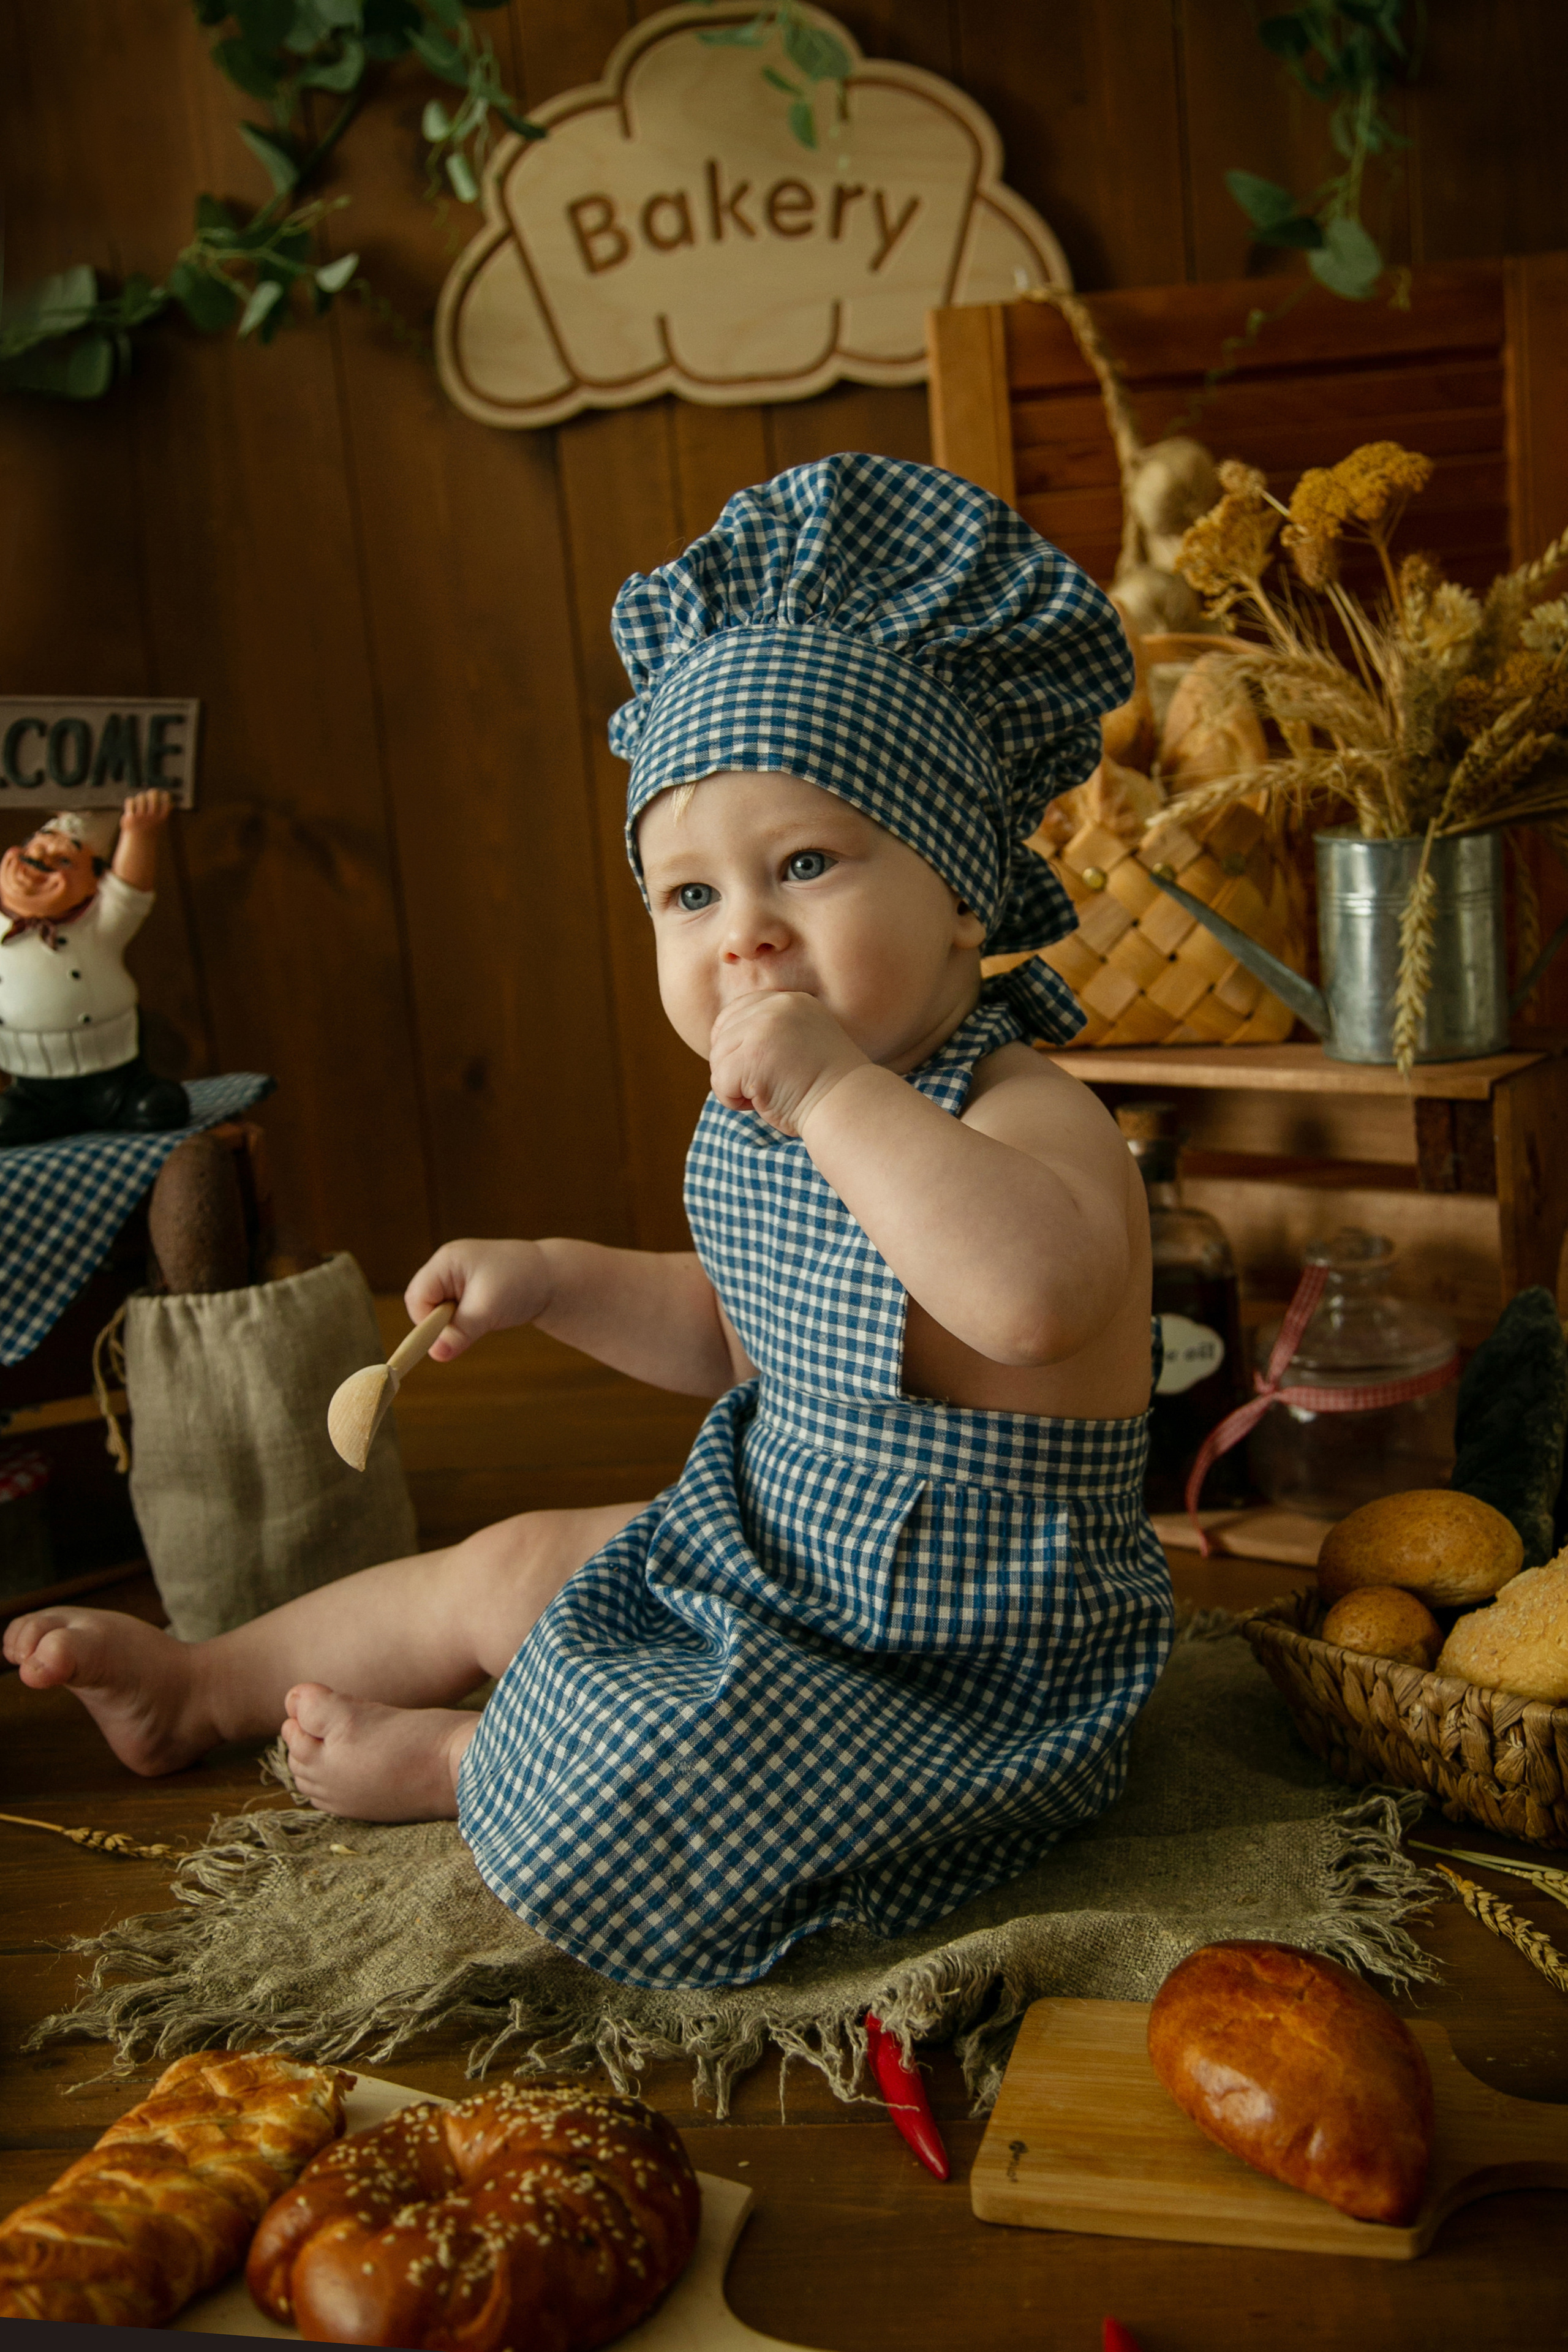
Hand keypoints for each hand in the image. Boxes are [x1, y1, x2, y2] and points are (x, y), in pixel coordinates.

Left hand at [117, 789, 172, 831]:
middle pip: (153, 795)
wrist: (138, 846)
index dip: (165, 795)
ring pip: (141, 797)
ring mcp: (141, 817)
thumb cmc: (150, 835)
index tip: (163, 794)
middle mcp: (153, 817)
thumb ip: (161, 813)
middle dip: (152, 793)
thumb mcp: (160, 825)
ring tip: (139, 803)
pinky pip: (130, 801)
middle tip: (150, 795)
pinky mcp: (131, 818)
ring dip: (140, 798)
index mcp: (162, 820)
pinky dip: (130, 802)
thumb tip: (166, 798)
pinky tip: (131, 807)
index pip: (167, 801)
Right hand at [404, 1239, 549, 1361]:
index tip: (450, 1335)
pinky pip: (452, 1311)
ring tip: (483, 1316)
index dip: (427, 1321)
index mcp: (446, 1261)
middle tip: (470, 1325)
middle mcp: (447, 1265)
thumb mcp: (488, 1310)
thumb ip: (459, 1332)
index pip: (417, 1297)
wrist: (553, 1277)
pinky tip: (485, 1315)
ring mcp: (456, 1276)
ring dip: (455, 1322)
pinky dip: (464, 1320)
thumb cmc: (521, 1284)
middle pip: (423, 1303)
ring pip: (438, 1310)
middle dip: (440, 1322)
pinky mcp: (466, 1289)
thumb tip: (436, 1354)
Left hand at [707, 991, 867, 1136]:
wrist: (848, 1107)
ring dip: (735, 1085)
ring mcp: (762, 1029)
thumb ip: (770, 1031)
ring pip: (718, 1059)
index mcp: (791, 1001)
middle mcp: (776, 1007)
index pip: (736, 1012)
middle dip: (734, 1066)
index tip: (759, 1068)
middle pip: (722, 1035)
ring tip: (769, 1093)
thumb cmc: (825, 1087)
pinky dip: (734, 1101)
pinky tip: (762, 1103)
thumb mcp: (799, 1042)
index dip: (735, 1044)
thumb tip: (722, 1039)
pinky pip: (719, 1081)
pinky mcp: (751, 1056)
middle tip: (768, 1084)